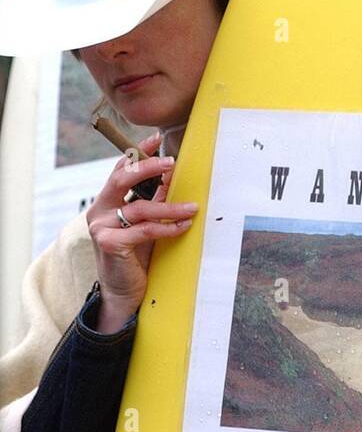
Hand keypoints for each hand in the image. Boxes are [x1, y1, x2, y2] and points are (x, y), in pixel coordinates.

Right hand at [85, 130, 198, 323]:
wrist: (123, 292)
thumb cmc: (135, 256)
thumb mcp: (145, 222)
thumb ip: (153, 200)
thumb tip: (172, 175)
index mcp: (106, 201)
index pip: (120, 169)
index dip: (138, 153)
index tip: (157, 139)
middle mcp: (99, 210)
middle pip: (121, 179)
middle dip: (147, 167)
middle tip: (171, 162)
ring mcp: (101, 227)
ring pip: (139, 208)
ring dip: (170, 207)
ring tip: (193, 207)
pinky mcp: (109, 243)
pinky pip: (145, 230)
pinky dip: (167, 228)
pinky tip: (184, 226)